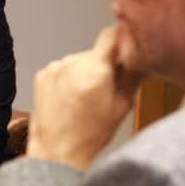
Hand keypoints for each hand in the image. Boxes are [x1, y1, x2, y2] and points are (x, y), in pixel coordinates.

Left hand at [26, 26, 145, 170]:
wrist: (56, 151)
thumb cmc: (90, 134)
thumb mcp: (122, 105)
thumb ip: (133, 74)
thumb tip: (143, 54)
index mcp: (95, 68)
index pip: (111, 35)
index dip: (121, 39)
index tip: (126, 48)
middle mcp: (72, 63)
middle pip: (95, 52)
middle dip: (103, 65)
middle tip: (106, 89)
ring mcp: (54, 68)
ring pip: (78, 61)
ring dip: (84, 72)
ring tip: (84, 99)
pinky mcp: (41, 75)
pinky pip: (62, 69)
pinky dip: (67, 79)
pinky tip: (69, 99)